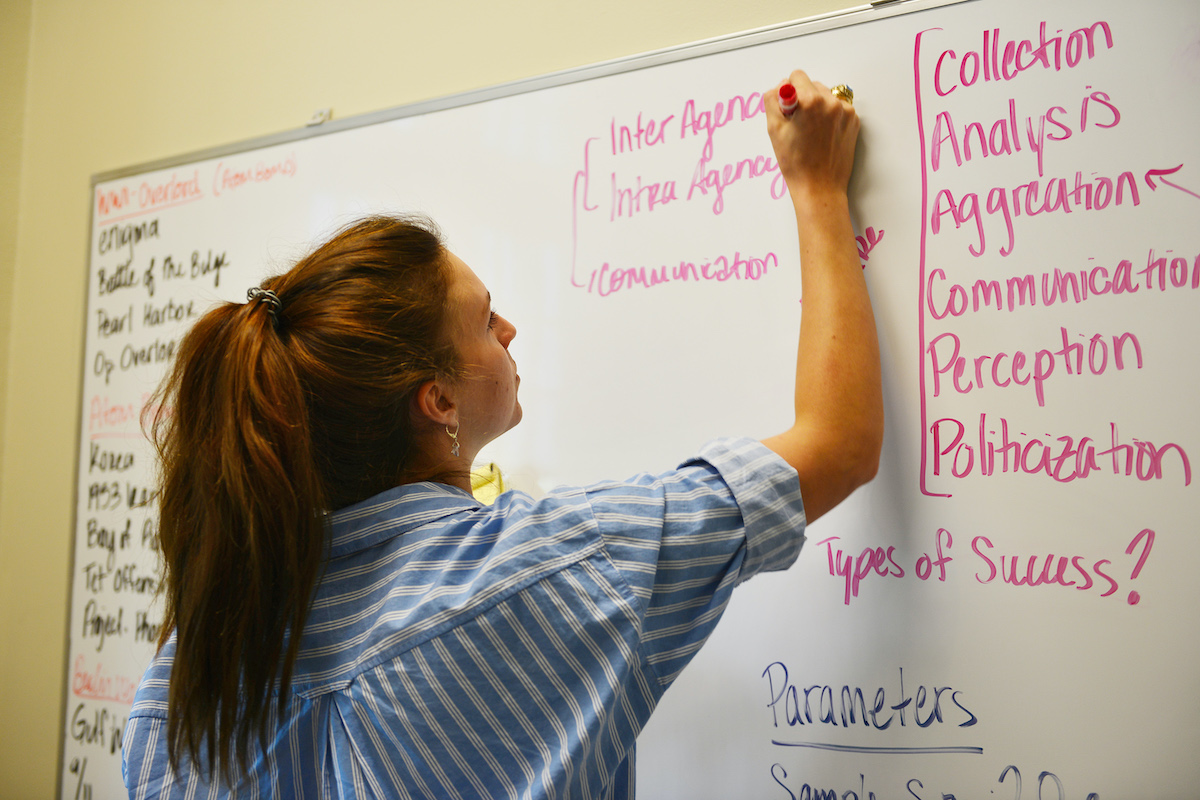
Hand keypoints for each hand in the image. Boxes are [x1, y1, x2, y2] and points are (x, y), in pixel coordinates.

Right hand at [765, 70, 859, 200]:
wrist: (819, 188)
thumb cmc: (796, 163)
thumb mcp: (774, 130)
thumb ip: (773, 101)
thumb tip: (780, 87)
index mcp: (811, 101)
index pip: (797, 76)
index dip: (788, 92)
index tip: (788, 109)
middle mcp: (832, 102)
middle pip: (812, 84)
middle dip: (803, 98)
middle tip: (799, 124)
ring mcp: (846, 112)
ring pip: (826, 95)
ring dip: (817, 106)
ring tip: (811, 131)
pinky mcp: (853, 121)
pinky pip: (838, 108)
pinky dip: (829, 116)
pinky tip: (823, 135)